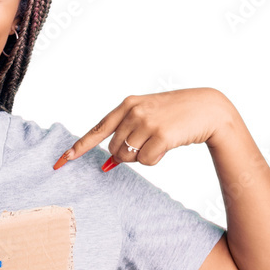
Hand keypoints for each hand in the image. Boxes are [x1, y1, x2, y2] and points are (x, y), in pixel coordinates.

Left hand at [52, 87, 233, 169]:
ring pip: (128, 158)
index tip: (61, 162)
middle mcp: (133, 111)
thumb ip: (126, 134)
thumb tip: (108, 164)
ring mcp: (146, 122)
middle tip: (149, 142)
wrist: (208, 108)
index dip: (78, 148)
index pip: (96, 130)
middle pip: (113, 150)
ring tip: (160, 141)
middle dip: (127, 154)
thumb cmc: (175, 115)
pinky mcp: (160, 135)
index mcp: (126, 105)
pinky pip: (145, 161)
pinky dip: (155, 160)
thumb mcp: (148, 115)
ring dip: (142, 157)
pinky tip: (168, 145)